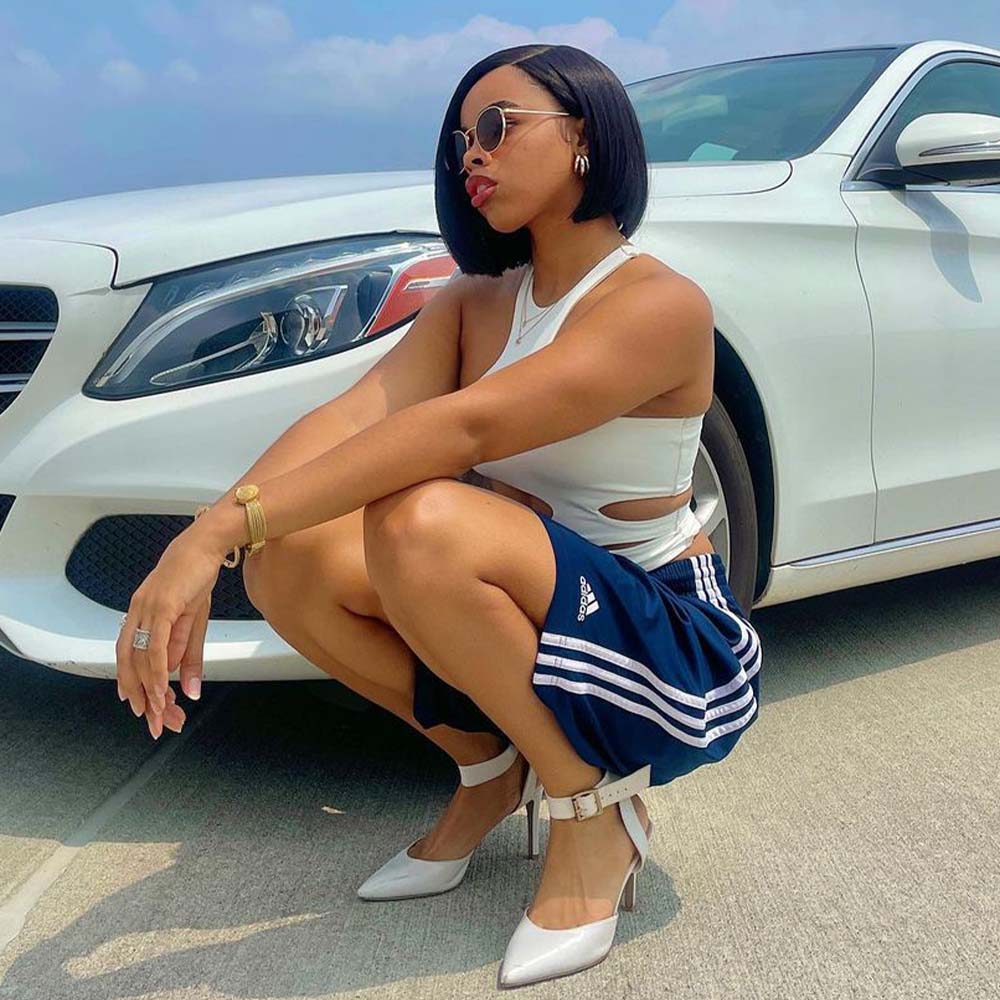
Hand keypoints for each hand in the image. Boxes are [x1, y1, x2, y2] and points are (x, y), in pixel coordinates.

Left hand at [138, 587, 213, 738]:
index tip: (143, 708)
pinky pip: (155, 646)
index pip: (130, 657)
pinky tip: (163, 687)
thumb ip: (188, 653)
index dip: (133, 685)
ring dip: (149, 689)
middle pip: (129, 663)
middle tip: (151, 721)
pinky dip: (157, 671)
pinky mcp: (162, 607)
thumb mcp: (195, 621)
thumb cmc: (197, 576)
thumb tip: (187, 684)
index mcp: (139, 616)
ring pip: (139, 658)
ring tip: (159, 711)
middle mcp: (136, 614)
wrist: (206, 544)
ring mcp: (147, 610)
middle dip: (139, 695)